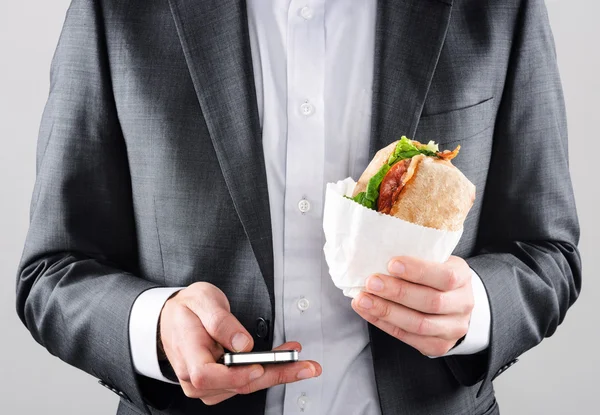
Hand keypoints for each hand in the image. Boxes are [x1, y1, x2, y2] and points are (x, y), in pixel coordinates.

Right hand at [160, 282, 321, 404]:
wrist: (173, 319)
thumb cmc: (187, 309)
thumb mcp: (203, 300)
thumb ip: (221, 321)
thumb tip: (243, 343)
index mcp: (187, 352)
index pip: (207, 374)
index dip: (236, 375)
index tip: (260, 366)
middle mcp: (194, 376)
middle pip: (236, 384)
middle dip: (275, 374)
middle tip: (304, 366)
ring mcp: (205, 385)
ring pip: (245, 386)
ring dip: (276, 373)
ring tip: (300, 360)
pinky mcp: (217, 386)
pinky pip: (244, 384)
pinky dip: (267, 373)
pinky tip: (282, 363)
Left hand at [351, 256, 473, 356]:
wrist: (453, 304)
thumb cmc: (434, 276)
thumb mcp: (434, 261)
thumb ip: (415, 258)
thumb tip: (376, 255)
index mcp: (462, 277)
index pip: (445, 276)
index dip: (418, 271)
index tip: (391, 264)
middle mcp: (463, 304)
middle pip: (431, 302)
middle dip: (397, 292)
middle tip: (371, 282)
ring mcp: (453, 328)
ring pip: (419, 324)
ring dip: (387, 311)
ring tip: (363, 300)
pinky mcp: (439, 346)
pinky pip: (408, 338)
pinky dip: (383, 324)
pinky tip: (367, 312)